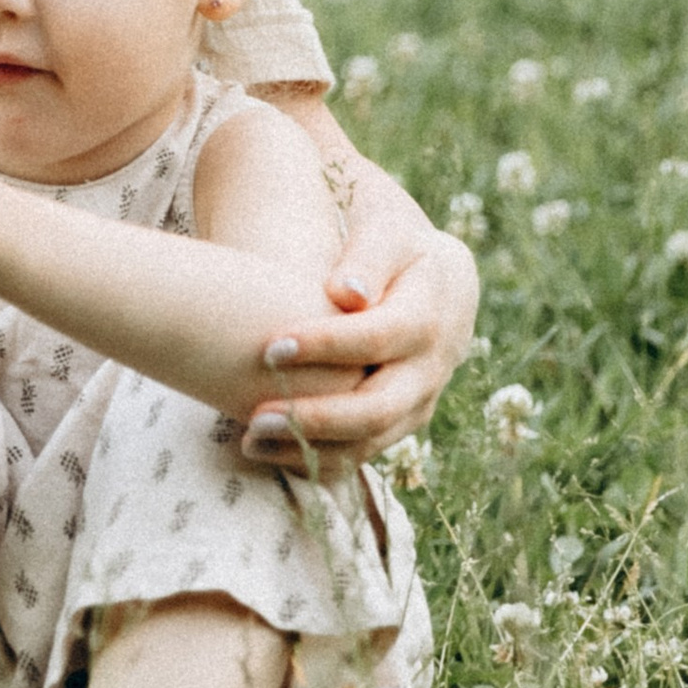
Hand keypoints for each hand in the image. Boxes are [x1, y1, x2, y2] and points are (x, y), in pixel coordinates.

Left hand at [239, 225, 479, 467]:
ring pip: (373, 440)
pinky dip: (320, 458)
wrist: (435, 275)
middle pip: (380, 407)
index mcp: (432, 312)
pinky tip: (271, 451)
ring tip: (251, 439)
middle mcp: (433, 365)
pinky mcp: (404, 419)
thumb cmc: (395, 241)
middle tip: (256, 416)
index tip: (269, 347)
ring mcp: (422, 399)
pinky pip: (366, 451)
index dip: (326, 346)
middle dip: (316, 416)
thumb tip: (346, 294)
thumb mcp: (387, 229)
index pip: (379, 337)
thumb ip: (367, 255)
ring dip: (313, 447)